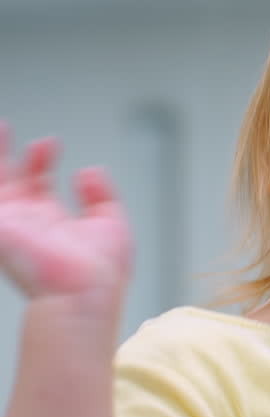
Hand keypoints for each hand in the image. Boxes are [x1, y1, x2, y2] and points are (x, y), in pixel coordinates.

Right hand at [0, 123, 131, 298]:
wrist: (85, 289)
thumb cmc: (102, 270)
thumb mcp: (111, 223)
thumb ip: (101, 195)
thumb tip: (89, 170)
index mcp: (53, 222)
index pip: (39, 183)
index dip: (41, 159)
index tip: (51, 142)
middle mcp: (29, 222)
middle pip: (10, 180)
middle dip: (7, 153)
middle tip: (4, 127)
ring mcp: (11, 223)